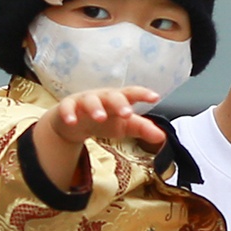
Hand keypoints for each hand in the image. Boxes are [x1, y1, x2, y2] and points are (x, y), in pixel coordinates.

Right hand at [43, 87, 165, 148]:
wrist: (75, 120)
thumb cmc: (105, 119)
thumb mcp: (124, 125)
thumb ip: (142, 129)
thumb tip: (162, 137)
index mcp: (118, 99)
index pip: (132, 93)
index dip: (143, 94)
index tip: (155, 97)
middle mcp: (102, 96)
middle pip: (112, 96)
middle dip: (119, 103)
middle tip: (127, 113)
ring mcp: (84, 100)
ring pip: (90, 100)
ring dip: (95, 108)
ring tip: (100, 117)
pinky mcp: (68, 106)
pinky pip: (68, 108)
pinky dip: (69, 114)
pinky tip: (72, 121)